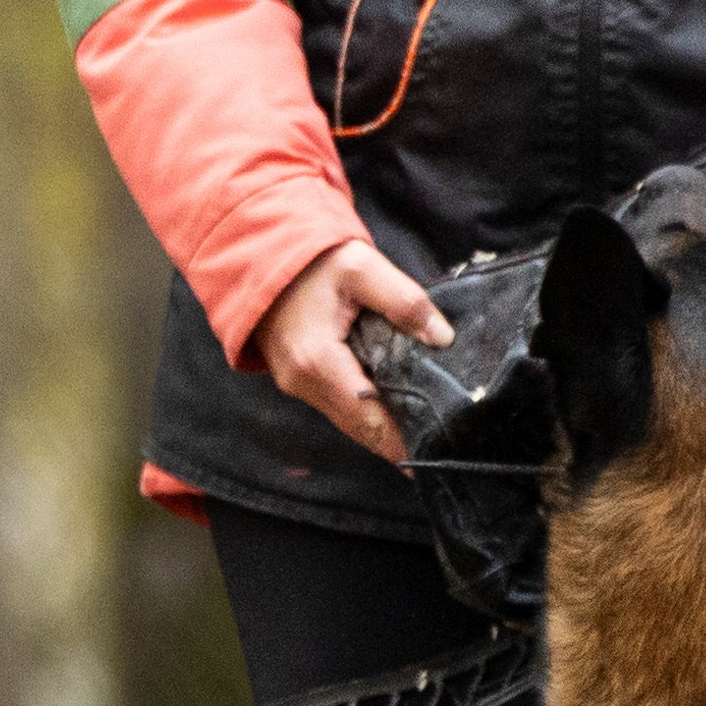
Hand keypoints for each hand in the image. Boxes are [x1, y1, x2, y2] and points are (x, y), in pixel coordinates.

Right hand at [252, 237, 450, 462]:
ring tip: (423, 431)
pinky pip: (337, 405)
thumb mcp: (362, 267)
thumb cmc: (311, 260)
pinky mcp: (297, 378)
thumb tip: (443, 337)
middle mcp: (302, 382)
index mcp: (318, 360)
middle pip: (358, 427)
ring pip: (347, 420)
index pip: (368, 417)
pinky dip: (365, 412)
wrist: (263, 254)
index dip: (401, 440)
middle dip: (397, 439)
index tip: (434, 451)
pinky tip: (393, 408)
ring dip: (381, 427)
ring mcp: (296, 383)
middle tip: (438, 444)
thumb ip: (405, 302)